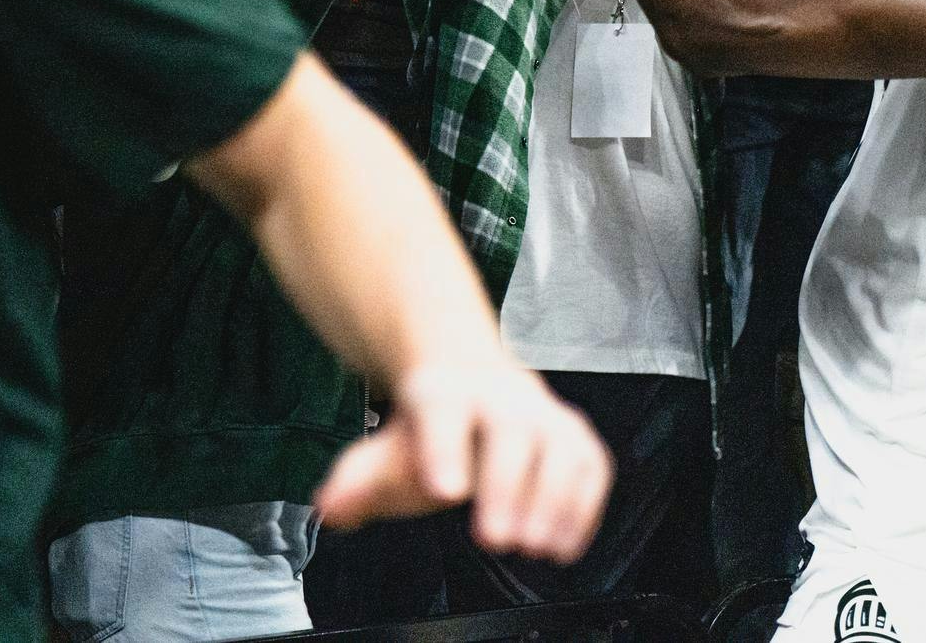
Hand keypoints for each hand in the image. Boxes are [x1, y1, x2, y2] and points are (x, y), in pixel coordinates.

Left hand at [312, 358, 611, 560]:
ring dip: (555, 499)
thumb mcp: (382, 449)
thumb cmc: (429, 428)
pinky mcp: (574, 435)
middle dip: (507, 485)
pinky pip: (591, 463)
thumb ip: (356, 481)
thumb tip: (333, 506)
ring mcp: (542, 413)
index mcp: (444, 395)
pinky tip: (567, 542)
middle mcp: (499, 398)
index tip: (444, 489)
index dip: (443, 450)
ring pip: (560, 444)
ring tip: (538, 547)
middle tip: (496, 537)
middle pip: (509, 431)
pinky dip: (585, 503)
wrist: (470, 379)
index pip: (442, 415)